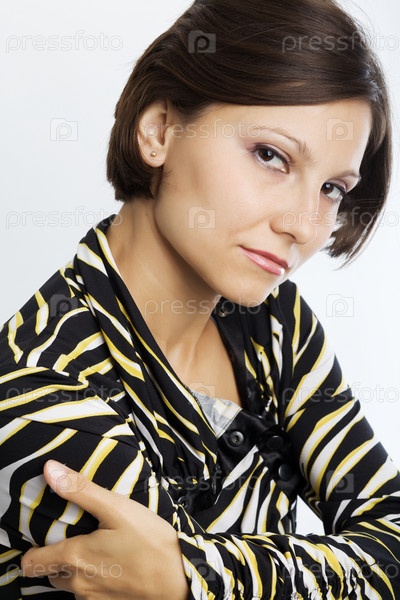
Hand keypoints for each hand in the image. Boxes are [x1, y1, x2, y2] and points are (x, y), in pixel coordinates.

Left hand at [21, 460, 187, 599]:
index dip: (36, 547)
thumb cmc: (151, 543)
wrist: (181, 581)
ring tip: (104, 548)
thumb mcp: (117, 508)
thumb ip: (80, 490)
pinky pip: (90, 593)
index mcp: (73, 558)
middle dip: (59, 555)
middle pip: (51, 572)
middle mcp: (77, 585)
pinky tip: (117, 564)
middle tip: (83, 535)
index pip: (31, 563)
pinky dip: (97, 579)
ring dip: (79, 569)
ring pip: (71, 584)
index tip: (51, 532)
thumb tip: (50, 470)